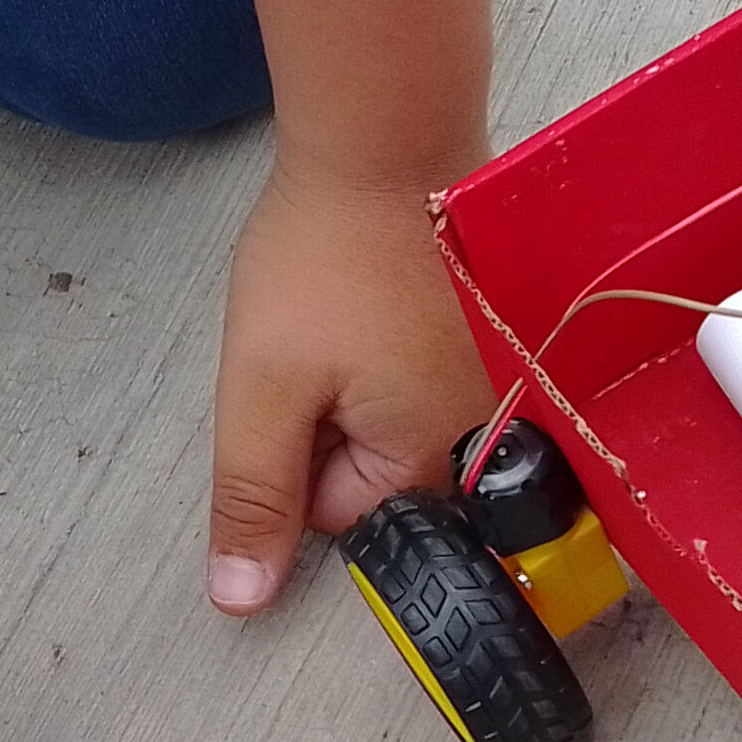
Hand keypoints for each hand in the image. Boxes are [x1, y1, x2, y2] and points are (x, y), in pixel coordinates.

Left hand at [205, 159, 494, 612]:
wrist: (390, 138)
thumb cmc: (327, 256)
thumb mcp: (263, 386)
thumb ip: (254, 499)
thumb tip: (242, 604)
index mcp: (435, 460)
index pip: (338, 515)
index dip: (294, 454)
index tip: (297, 380)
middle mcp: (486, 435)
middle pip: (375, 475)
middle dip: (330, 419)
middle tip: (322, 340)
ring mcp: (499, 384)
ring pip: (394, 422)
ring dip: (356, 380)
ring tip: (352, 311)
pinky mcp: (497, 339)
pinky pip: (424, 376)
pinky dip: (392, 346)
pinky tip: (380, 297)